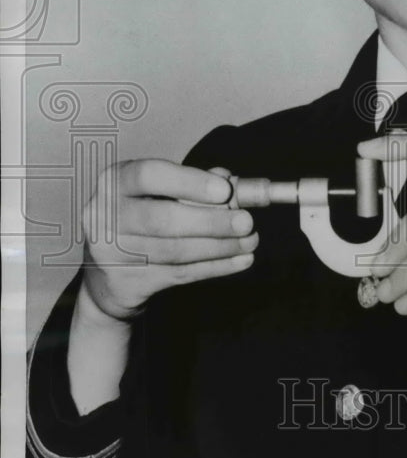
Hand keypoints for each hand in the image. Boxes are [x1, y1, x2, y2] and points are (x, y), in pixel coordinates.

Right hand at [82, 159, 257, 321]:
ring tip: (250, 241)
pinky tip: (240, 260)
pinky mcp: (127, 282)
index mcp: (115, 181)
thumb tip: (230, 181)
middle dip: (211, 221)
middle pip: (162, 219)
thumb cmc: (140, 218)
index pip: (149, 175)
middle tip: (246, 222)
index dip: (189, 182)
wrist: (106, 273)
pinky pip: (180, 274)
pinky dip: (215, 267)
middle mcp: (105, 214)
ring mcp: (112, 252)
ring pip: (175, 251)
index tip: (225, 190)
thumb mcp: (156, 193)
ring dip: (220, 247)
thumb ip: (192, 184)